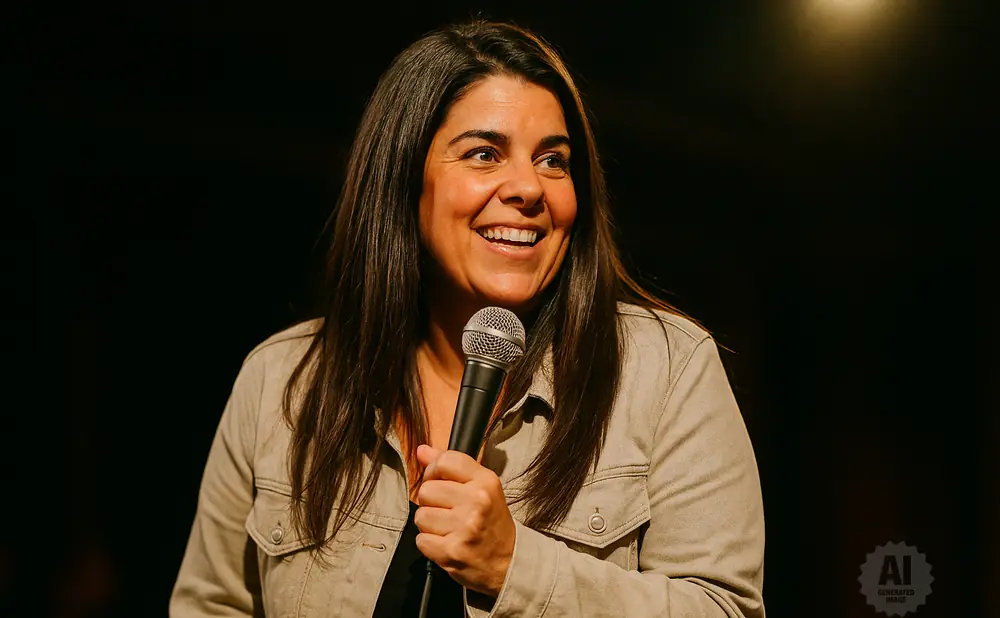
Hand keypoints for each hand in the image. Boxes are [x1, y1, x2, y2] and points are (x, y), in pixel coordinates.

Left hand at [414, 444, 514, 596]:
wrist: (508, 562)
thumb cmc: (491, 522)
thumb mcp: (480, 487)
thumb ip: (451, 466)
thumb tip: (422, 450)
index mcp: (485, 481)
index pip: (444, 461)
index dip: (434, 471)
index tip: (440, 481)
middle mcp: (476, 501)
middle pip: (426, 490)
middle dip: (431, 502)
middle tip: (448, 511)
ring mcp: (464, 527)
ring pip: (421, 516)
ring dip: (430, 525)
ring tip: (448, 529)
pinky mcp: (452, 551)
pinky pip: (421, 540)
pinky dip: (429, 544)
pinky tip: (446, 543)